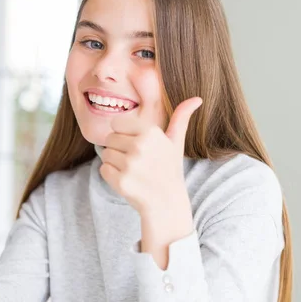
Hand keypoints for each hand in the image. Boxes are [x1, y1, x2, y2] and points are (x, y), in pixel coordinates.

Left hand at [99, 97, 202, 213]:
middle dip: (119, 149)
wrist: (166, 203)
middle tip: (136, 162)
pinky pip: (103, 169)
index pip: (117, 123)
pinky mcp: (121, 181)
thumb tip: (197, 98)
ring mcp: (130, 165)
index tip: (136, 146)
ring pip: (105, 154)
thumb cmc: (169, 169)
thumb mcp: (176, 142)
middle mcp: (139, 146)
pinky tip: (128, 180)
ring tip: (133, 171)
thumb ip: (181, 118)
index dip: (124, 135)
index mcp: (150, 132)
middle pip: (110, 139)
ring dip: (115, 163)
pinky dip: (111, 176)